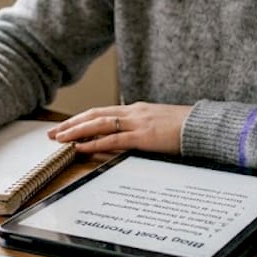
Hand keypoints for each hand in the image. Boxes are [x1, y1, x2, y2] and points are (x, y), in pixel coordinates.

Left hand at [47, 102, 189, 154]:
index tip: (66, 126)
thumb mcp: (159, 124)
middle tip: (52, 133)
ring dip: (76, 132)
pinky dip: (94, 143)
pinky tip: (80, 148)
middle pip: (94, 115)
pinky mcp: (143, 136)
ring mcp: (138, 123)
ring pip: (99, 124)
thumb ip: (141, 128)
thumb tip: (128, 138)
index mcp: (136, 109)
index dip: (81, 118)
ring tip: (60, 139)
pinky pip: (113, 139)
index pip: (102, 112)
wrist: (204, 126)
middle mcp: (133, 112)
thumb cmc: (185, 128)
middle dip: (71, 123)